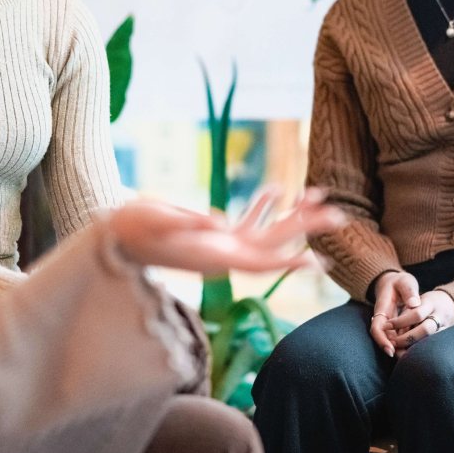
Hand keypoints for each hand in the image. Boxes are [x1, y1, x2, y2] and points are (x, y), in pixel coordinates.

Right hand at [110, 187, 345, 273]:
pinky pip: (244, 223)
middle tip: (341, 216)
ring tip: (318, 193)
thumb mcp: (158, 219)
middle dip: (307, 229)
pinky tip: (275, 190)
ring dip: (292, 215)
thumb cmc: (130, 227)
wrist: (112, 237)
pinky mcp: (211, 235)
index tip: (318, 261)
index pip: (261, 263)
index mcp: (215, 256)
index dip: (290, 263)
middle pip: (275, 245)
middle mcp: (224, 254)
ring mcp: (219, 245)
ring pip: (265, 233)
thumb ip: (188, 220)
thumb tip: (218, 219)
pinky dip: (261, 206)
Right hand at [369, 270, 419, 357]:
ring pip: (390, 339)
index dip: (382, 339)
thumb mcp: (405, 282)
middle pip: (382, 337)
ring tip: (409, 359)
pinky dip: (403, 344)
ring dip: (398, 349)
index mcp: (382, 307)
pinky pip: (397, 337)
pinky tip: (413, 350)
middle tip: (403, 359)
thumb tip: (414, 304)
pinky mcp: (396, 326)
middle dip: (391, 349)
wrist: (394, 282)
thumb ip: (409, 291)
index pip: (377, 327)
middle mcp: (383, 318)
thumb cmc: (400, 282)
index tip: (390, 349)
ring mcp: (389, 323)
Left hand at [386, 290, 453, 354]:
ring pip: (431, 341)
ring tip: (399, 351)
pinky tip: (411, 354)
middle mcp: (440, 316)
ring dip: (413, 348)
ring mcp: (447, 328)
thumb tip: (391, 329)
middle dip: (406, 339)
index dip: (400, 322)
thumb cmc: (429, 302)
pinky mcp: (449, 338)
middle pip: (424, 330)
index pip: (416, 314)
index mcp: (431, 303)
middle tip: (392, 343)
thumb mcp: (419, 299)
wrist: (453, 304)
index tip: (386, 326)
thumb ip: (408, 312)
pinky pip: (434, 347)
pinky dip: (421, 351)